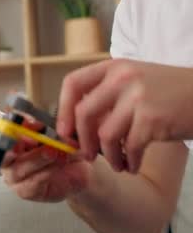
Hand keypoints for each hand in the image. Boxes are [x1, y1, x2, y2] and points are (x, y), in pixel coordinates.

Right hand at [0, 120, 90, 201]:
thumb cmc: (59, 147)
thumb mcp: (50, 131)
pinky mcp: (25, 191)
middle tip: (21, 140)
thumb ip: (37, 126)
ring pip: (18, 168)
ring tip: (54, 151)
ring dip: (37, 158)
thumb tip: (29, 121)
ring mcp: (12, 176)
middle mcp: (4, 157)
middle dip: (8, 145)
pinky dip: (46, 172)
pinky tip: (59, 164)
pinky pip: (32, 183)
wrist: (79, 168)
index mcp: (5, 138)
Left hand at [57, 59, 192, 173]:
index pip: (73, 83)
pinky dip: (128, 161)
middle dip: (81, 139)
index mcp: (114, 67)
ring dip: (107, 155)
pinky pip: (129, 147)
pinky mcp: (153, 118)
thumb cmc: (171, 92)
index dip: (62, 109)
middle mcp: (123, 77)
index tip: (64, 130)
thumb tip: (74, 123)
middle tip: (85, 154)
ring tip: (116, 163)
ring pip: (104, 134)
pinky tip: (133, 165)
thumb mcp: (136, 80)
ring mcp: (138, 97)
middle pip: (83, 113)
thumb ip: (107, 94)